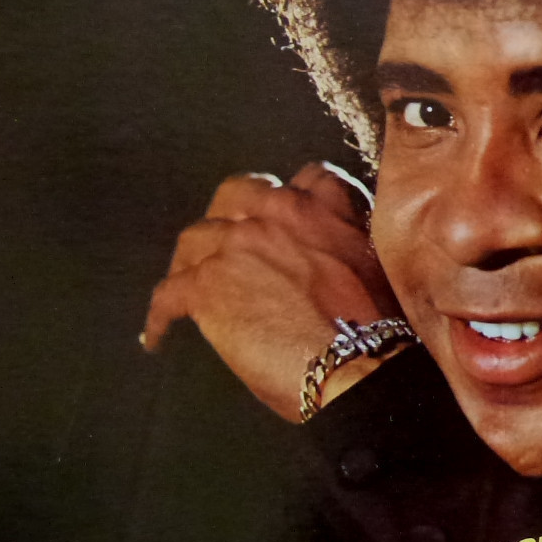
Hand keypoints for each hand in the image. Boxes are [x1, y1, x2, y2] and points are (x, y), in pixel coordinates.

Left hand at [142, 162, 402, 422]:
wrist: (361, 364)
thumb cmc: (380, 332)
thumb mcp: (382, 266)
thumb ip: (349, 245)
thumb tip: (332, 264)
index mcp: (327, 208)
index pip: (308, 177)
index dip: (294, 199)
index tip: (287, 220)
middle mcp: (279, 212)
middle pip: (238, 193)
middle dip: (231, 214)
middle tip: (229, 246)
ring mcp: (239, 244)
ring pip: (196, 237)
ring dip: (193, 260)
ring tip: (189, 286)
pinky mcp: (207, 285)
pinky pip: (168, 294)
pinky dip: (161, 315)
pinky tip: (159, 334)